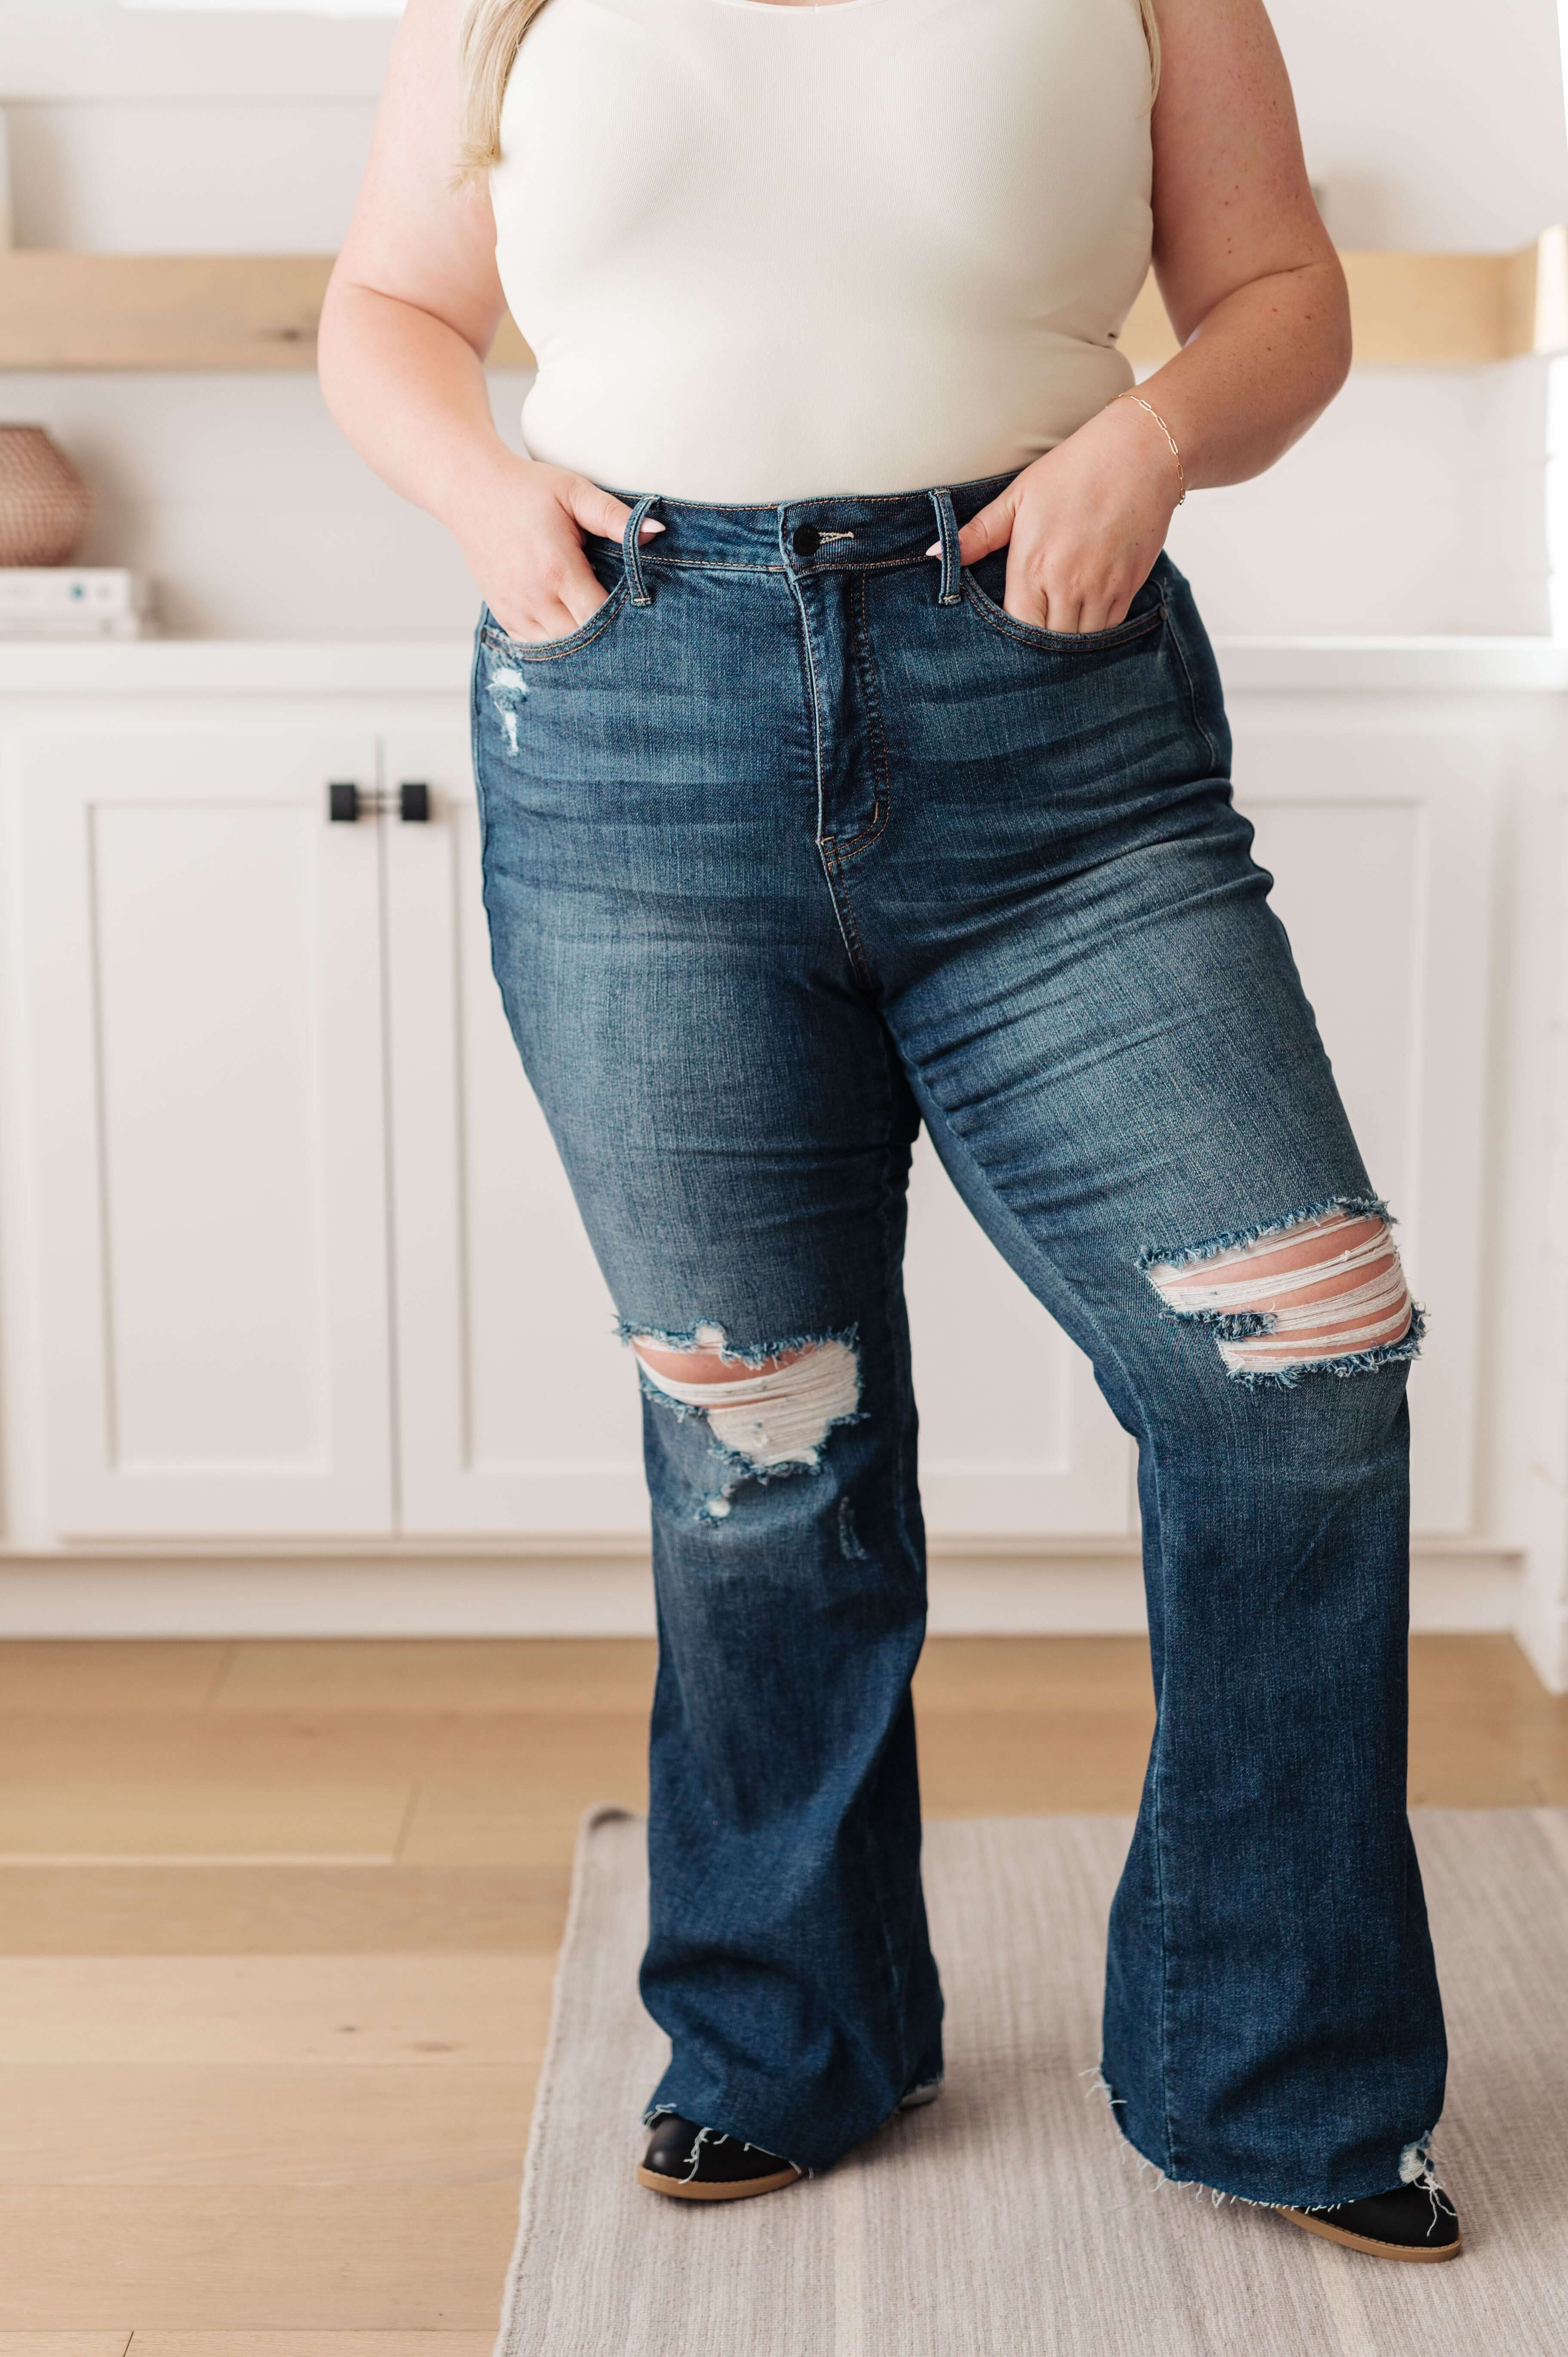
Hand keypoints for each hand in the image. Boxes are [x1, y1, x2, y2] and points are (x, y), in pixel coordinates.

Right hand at [447, 453, 663, 642]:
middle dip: (608, 638)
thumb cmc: (527, 489)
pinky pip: (537, 648)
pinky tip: (575, 633)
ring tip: (605, 634)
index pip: (600, 615)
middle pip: (582, 641)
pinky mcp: (504, 616)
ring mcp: (516, 610)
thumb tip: (656, 533)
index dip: (625, 621)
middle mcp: (534, 597)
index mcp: (557, 568)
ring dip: (583, 645)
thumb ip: (614, 516)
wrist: (471, 491)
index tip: (642, 615)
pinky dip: (558, 645)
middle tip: (632, 631)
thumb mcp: (574, 491)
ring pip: (559, 651)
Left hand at [937, 397, 1182, 632]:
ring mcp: (1101, 589)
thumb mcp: (1018, 497)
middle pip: (1047, 644)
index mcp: (1033, 566)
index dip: (1009, 640)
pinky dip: (1094, 633)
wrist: (1140, 453)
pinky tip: (1083, 623)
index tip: (1006, 636)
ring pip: (1079, 642)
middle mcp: (1067, 585)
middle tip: (1029, 645)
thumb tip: (934, 554)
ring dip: (1066, 644)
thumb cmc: (1073, 471)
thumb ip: (977, 534)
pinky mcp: (1128, 588)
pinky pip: (1109, 629)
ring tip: (1055, 639)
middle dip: (1037, 649)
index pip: (1016, 628)